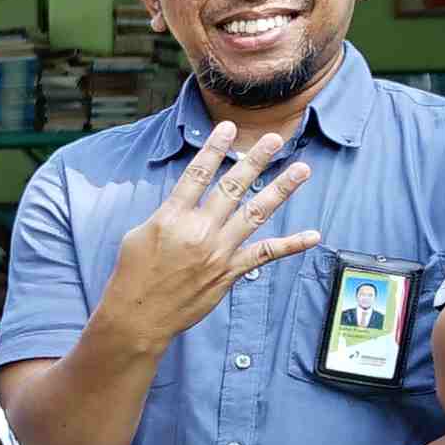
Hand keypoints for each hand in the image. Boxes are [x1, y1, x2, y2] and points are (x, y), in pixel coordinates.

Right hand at [88, 126, 326, 346]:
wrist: (139, 316)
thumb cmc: (133, 274)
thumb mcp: (140, 234)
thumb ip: (168, 214)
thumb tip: (188, 201)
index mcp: (172, 217)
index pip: (197, 174)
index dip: (214, 149)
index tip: (228, 128)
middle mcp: (199, 231)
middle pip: (232, 187)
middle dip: (255, 160)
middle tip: (273, 139)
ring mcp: (218, 252)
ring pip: (256, 213)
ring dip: (281, 190)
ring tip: (301, 170)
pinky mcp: (229, 273)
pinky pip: (265, 254)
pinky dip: (291, 245)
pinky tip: (312, 235)